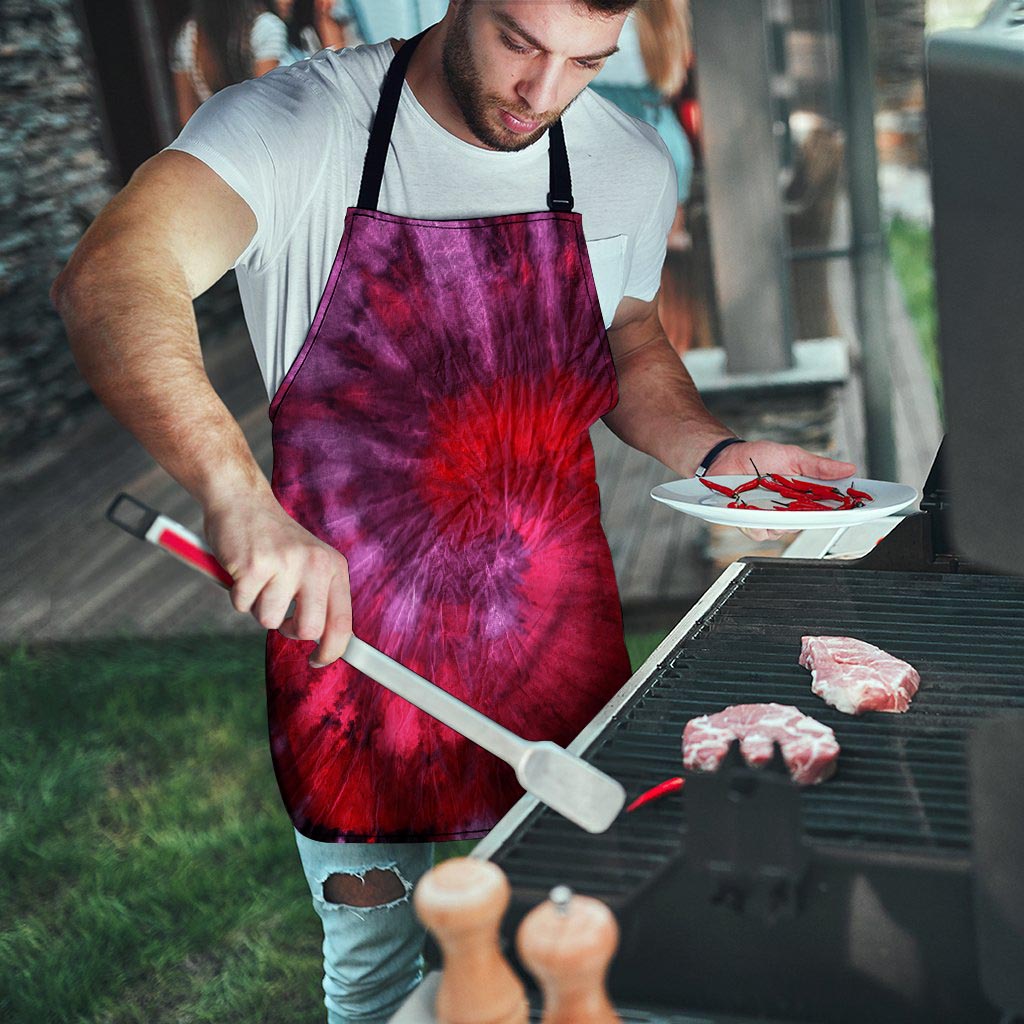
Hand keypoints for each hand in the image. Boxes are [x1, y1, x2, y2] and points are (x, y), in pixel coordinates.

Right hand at [203, 492, 351, 666]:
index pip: (343, 623)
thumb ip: (319, 597)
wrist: (242, 500)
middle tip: (279, 614)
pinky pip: (242, 605)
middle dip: (289, 630)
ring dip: (257, 606)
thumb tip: (326, 643)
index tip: (318, 661)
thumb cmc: (274, 541)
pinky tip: (242, 570)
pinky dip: (237, 594)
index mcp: (333, 567)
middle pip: (309, 630)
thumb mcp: (309, 562)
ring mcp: (285, 564)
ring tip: (258, 579)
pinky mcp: (254, 565)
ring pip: (269, 621)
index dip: (332, 651)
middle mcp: (315, 564)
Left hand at [707, 440, 856, 542]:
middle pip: (808, 523)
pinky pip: (760, 532)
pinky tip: (751, 508)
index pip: (829, 508)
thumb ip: (819, 466)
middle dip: (809, 516)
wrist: (727, 458)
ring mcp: (770, 518)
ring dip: (778, 518)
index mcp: (804, 495)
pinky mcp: (751, 523)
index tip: (856, 509)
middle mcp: (789, 510)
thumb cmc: (759, 456)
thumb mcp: (793, 456)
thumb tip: (848, 468)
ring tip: (768, 499)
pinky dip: (756, 522)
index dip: (843, 511)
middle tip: (802, 502)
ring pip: (783, 531)